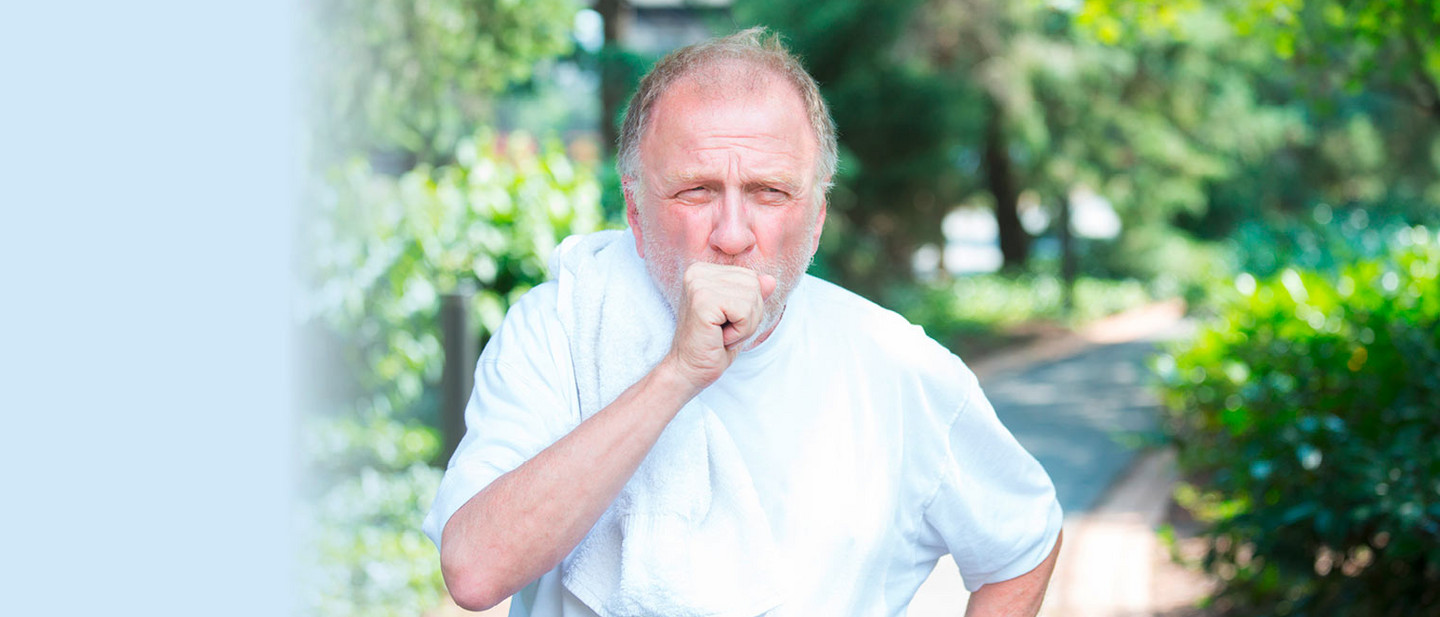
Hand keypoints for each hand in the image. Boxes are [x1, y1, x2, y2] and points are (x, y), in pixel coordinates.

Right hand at [663, 262, 776, 390]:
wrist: (688, 370)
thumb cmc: (712, 345)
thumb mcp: (739, 316)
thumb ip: (753, 295)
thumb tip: (771, 279)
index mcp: (703, 270)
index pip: (750, 278)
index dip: (748, 306)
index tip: (724, 322)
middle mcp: (698, 271)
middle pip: (753, 285)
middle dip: (748, 316)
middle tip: (723, 331)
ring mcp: (698, 284)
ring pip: (751, 299)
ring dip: (744, 326)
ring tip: (721, 335)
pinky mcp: (702, 300)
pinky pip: (744, 312)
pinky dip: (739, 332)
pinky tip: (720, 338)